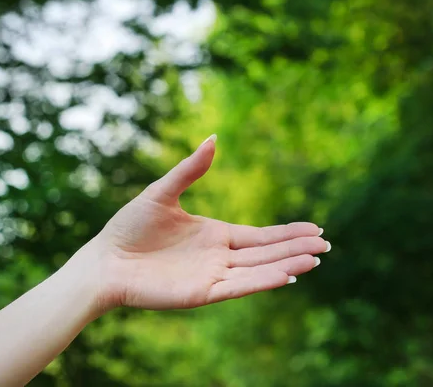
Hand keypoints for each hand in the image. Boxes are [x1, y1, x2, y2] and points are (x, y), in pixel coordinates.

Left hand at [73, 135, 328, 312]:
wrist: (105, 260)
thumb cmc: (129, 226)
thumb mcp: (163, 192)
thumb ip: (190, 169)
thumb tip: (214, 137)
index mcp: (214, 235)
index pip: (260, 236)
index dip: (288, 233)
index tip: (315, 229)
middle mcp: (218, 257)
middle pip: (267, 252)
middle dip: (297, 248)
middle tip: (327, 245)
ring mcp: (211, 276)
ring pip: (258, 271)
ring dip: (287, 266)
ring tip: (315, 260)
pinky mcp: (200, 293)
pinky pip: (238, 287)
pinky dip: (262, 282)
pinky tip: (286, 276)